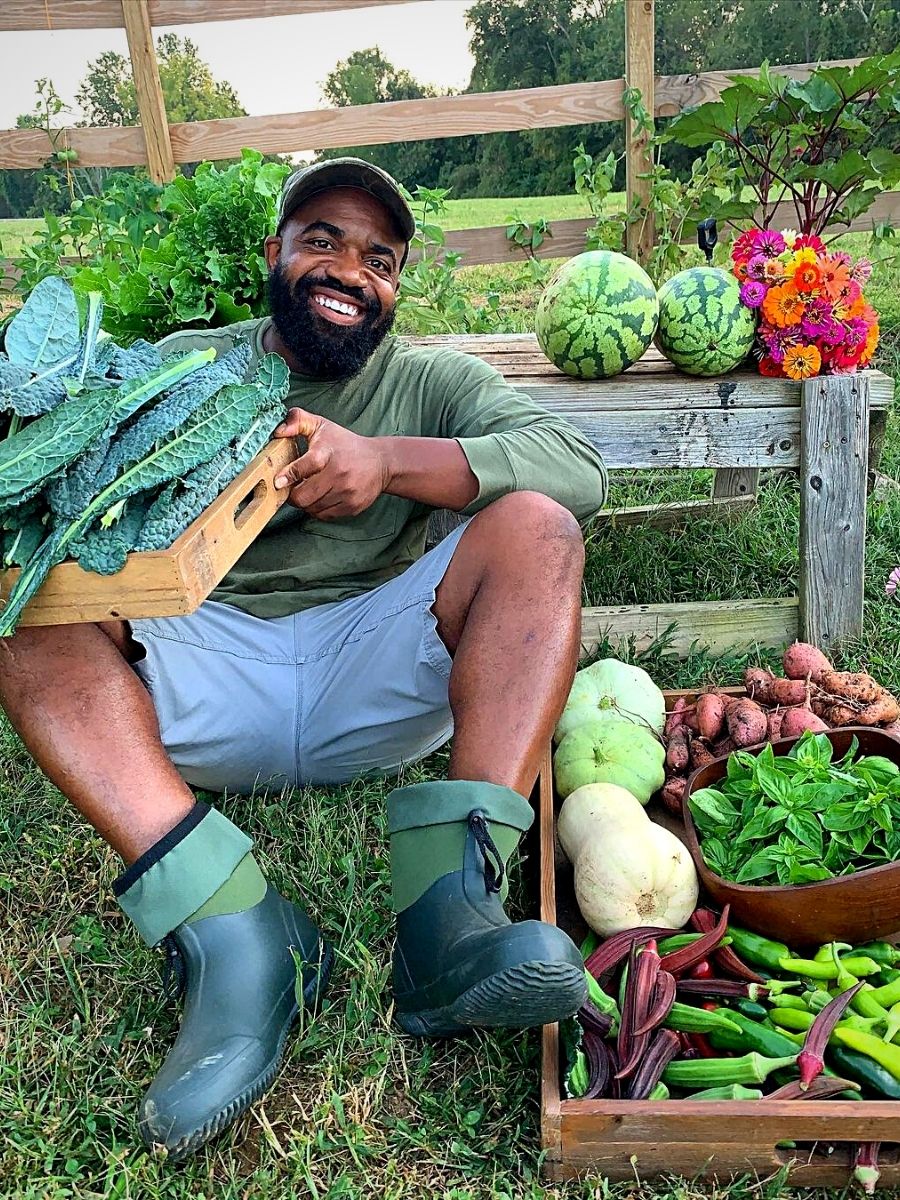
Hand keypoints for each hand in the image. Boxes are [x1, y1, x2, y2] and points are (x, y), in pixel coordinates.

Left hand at [273, 407, 390, 517]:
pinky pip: (324, 515)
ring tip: (310, 489)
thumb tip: (278, 431)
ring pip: (312, 508)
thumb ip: (298, 421)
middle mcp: (339, 474)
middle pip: (304, 496)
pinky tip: (322, 497)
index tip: (278, 481)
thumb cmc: (346, 444)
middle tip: (293, 487)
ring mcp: (347, 492)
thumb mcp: (322, 425)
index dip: (290, 474)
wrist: (381, 462)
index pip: (306, 466)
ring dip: (306, 502)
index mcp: (329, 453)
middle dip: (293, 494)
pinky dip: (318, 509)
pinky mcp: (352, 506)